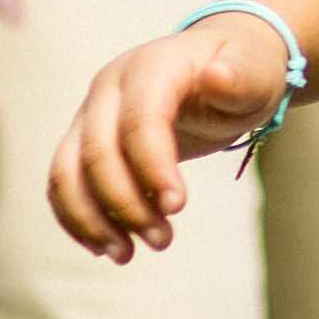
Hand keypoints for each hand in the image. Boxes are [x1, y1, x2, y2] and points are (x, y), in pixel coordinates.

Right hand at [47, 18, 292, 259]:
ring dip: (92, 220)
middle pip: (97, 152)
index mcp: (152, 67)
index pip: (139, 121)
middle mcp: (109, 87)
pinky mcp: (82, 140)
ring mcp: (90, 113)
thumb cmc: (242, 71)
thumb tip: (218, 75)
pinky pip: (63, 183)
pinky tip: (105, 246)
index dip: (153, 167)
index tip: (179, 208)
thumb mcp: (255, 71)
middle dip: (126, 204)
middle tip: (163, 241)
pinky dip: (77, 218)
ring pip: (67, 172)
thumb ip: (239, 77)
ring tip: (128, 254)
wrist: (221, 63)